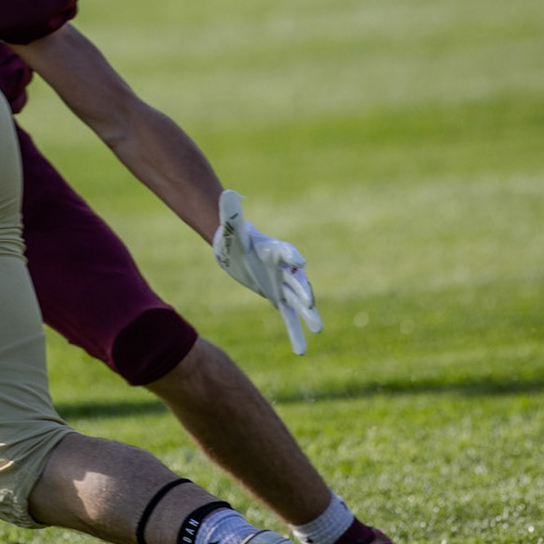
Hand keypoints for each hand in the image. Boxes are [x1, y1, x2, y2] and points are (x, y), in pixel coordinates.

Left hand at [212, 190, 322, 354]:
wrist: (235, 247)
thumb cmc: (233, 235)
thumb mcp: (229, 225)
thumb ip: (229, 212)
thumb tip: (225, 192)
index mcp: (274, 249)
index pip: (286, 252)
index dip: (292, 257)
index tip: (299, 262)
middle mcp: (283, 268)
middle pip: (297, 281)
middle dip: (304, 292)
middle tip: (310, 303)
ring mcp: (282, 285)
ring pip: (297, 301)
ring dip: (307, 315)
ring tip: (318, 329)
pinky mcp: (277, 297)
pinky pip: (288, 317)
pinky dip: (295, 333)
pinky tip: (301, 351)